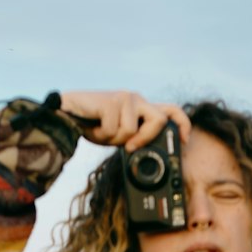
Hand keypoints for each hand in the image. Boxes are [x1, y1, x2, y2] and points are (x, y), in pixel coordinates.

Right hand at [58, 90, 191, 150]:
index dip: (183, 124)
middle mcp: (136, 99)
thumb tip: (145, 153)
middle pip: (158, 120)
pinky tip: (94, 127)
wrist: (67, 114)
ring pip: (132, 131)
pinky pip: (114, 130)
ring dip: (114, 140)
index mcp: (141, 108)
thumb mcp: (120, 137)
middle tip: (129, 146)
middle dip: (144, 138)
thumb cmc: (94, 125)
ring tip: (102, 132)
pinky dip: (102, 136)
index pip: (171, 110)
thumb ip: (136, 140)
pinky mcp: (112, 101)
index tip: (185, 141)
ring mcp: (125, 98)